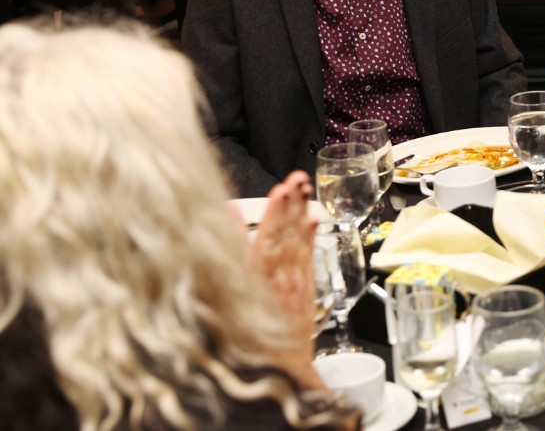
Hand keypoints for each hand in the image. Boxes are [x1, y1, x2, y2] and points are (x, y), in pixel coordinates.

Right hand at [246, 171, 318, 377]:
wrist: (277, 374)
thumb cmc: (247, 342)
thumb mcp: (228, 305)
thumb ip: (229, 262)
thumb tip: (222, 229)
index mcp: (259, 284)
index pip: (267, 240)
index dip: (274, 214)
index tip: (279, 190)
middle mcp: (281, 281)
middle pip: (286, 236)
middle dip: (290, 205)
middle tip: (295, 179)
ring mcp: (295, 285)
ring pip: (298, 242)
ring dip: (300, 213)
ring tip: (303, 188)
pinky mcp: (305, 291)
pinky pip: (309, 259)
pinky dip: (310, 238)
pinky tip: (313, 219)